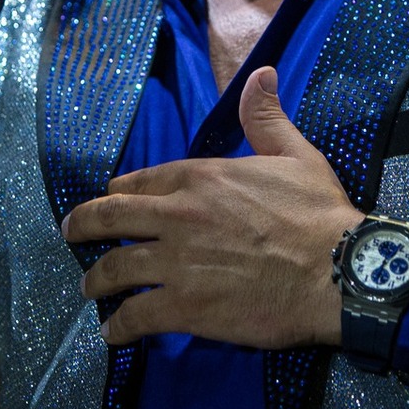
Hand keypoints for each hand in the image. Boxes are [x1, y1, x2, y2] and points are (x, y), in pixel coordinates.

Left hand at [62, 67, 363, 348]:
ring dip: (96, 280)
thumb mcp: (295, 155)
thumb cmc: (319, 214)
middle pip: (110, 219)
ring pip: (114, 270)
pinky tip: (113, 333)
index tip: (111, 200)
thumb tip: (260, 75)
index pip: (140, 182)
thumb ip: (266, 118)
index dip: (120, 193)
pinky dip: (118, 326)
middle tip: (70, 233)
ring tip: (89, 289)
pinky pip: (135, 316)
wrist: (338, 272)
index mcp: (201, 178)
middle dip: (82, 226)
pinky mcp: (185, 307)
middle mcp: (178, 216)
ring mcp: (177, 264)